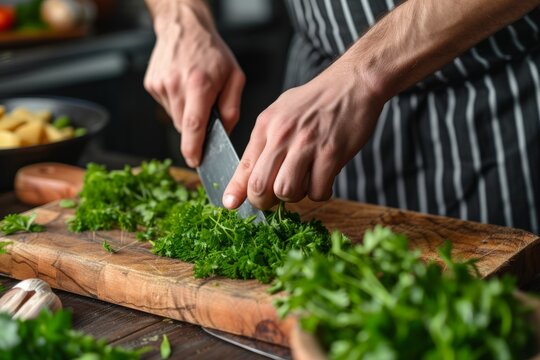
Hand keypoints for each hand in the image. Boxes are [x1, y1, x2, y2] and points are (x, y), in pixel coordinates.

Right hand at [144, 0, 244, 166]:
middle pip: (184, 125)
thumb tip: (225, 132)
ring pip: (174, 118)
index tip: (195, 161)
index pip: (194, 125)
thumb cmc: (213, 52)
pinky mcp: (151, 85)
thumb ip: (232, 108)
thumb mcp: (234, 77)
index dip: (193, 148)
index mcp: (199, 84)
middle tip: (204, 111)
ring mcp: (161, 85)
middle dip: (195, 129)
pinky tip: (182, 87)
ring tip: (194, 93)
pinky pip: (166, 107)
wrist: (184, 27)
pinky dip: (176, 104)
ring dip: (185, 115)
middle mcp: (176, 85)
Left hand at [222, 60, 385, 209]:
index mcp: (266, 126)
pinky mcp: (331, 153)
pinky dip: (320, 192)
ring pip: (286, 191)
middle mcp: (282, 135)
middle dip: (264, 201)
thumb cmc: (316, 102)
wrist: (352, 83)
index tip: (231, 204)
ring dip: (295, 196)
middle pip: (260, 186)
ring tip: (304, 183)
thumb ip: (264, 142)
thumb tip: (248, 175)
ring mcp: (307, 144)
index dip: (236, 191)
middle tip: (274, 200)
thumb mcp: (280, 113)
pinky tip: (324, 179)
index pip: (244, 165)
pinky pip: (318, 191)